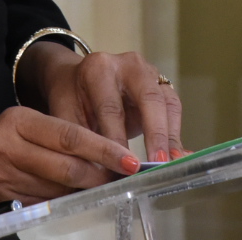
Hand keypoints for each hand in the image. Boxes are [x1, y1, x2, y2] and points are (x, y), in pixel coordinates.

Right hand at [0, 105, 136, 213]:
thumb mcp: (17, 127)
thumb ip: (52, 136)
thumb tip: (99, 152)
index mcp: (18, 121)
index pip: (70, 134)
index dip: (103, 149)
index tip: (128, 159)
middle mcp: (10, 145)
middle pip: (68, 164)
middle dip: (100, 173)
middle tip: (124, 176)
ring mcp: (6, 174)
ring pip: (60, 186)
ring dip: (85, 188)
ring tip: (105, 184)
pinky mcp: (6, 197)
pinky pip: (47, 200)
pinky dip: (65, 198)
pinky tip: (76, 194)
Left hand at [21, 44, 184, 163]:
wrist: (77, 79)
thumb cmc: (70, 97)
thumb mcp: (65, 115)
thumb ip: (80, 141)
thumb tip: (98, 177)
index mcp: (99, 68)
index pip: (111, 107)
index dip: (119, 139)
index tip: (125, 167)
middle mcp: (128, 65)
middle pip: (149, 98)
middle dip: (155, 133)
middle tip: (158, 163)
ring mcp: (149, 73)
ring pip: (167, 103)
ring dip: (170, 136)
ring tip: (171, 164)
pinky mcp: (161, 86)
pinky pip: (173, 110)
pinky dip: (175, 134)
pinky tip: (176, 156)